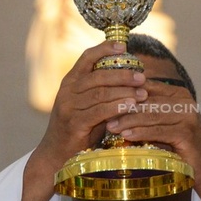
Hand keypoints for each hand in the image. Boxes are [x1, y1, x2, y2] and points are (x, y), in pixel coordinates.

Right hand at [33, 41, 148, 170]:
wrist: (57, 153)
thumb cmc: (79, 127)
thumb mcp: (88, 104)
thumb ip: (102, 90)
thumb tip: (132, 76)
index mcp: (70, 81)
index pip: (86, 57)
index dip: (104, 49)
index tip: (123, 46)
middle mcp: (67, 91)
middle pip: (98, 75)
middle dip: (123, 75)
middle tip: (142, 77)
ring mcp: (69, 107)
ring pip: (101, 93)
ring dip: (125, 92)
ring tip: (143, 94)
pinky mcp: (74, 123)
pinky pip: (99, 111)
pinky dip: (117, 107)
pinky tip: (131, 107)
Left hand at [105, 79, 200, 189]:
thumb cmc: (178, 145)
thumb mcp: (162, 123)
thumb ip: (146, 110)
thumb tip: (113, 101)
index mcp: (178, 93)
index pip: (147, 87)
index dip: (125, 92)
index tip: (105, 99)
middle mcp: (185, 101)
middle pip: (148, 100)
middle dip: (124, 107)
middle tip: (103, 114)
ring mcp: (188, 116)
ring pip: (151, 114)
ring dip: (129, 120)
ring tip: (110, 126)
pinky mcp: (187, 133)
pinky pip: (158, 130)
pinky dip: (141, 132)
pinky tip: (126, 135)